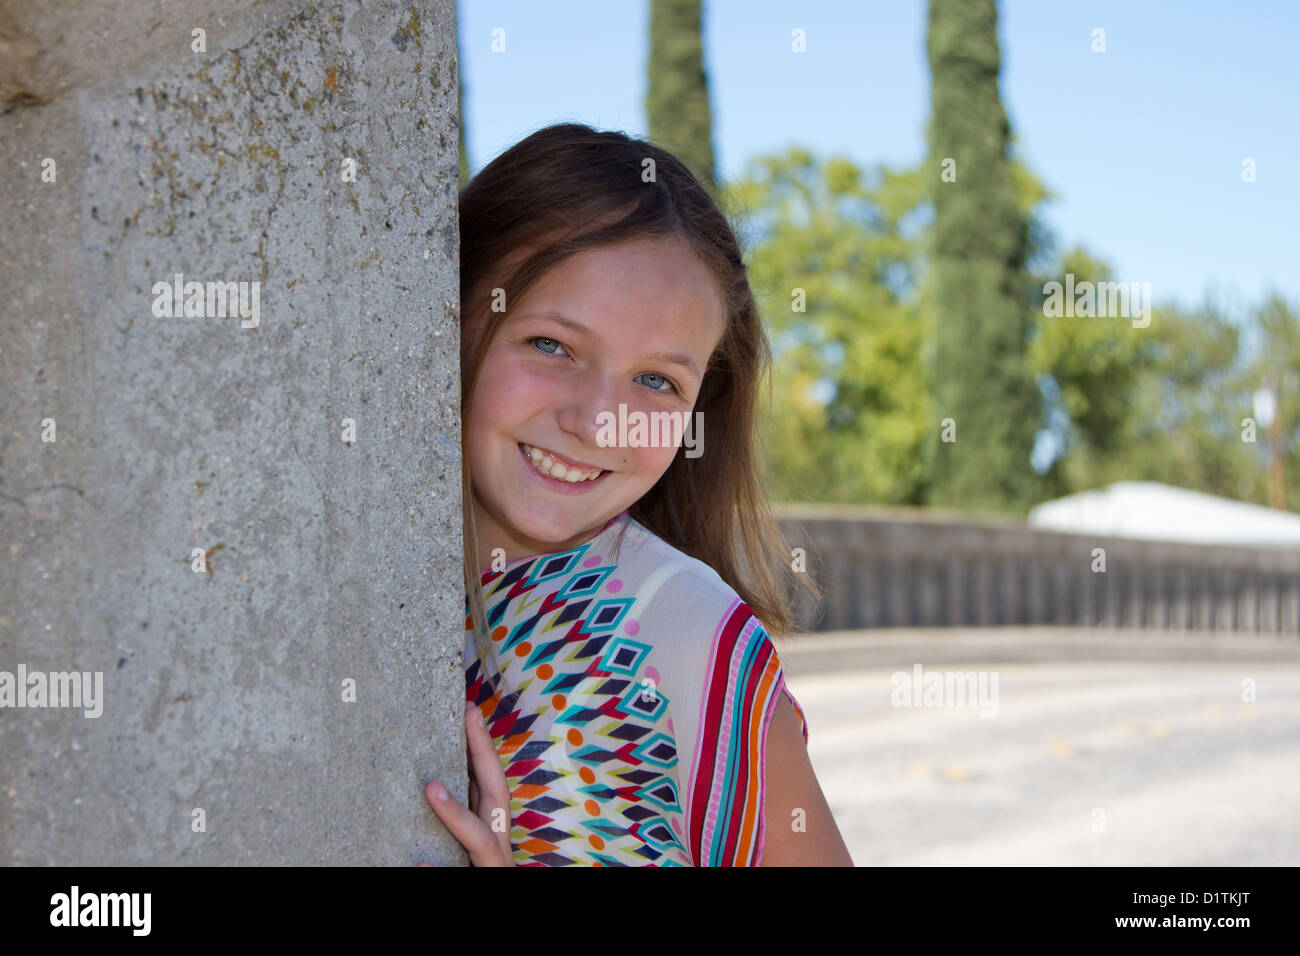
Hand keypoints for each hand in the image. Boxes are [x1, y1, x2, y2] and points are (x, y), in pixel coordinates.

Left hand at [421, 704, 516, 866]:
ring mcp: (491, 865)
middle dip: (484, 755)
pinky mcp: (478, 881)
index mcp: (494, 827)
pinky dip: (439, 872)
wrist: (488, 920)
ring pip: (479, 840)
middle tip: (468, 714)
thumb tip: (432, 776)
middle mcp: (498, 844)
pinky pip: (457, 877)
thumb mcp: (469, 839)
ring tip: (431, 789)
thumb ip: (462, 811)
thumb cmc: (472, 867)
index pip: (491, 780)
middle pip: (496, 797)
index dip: (484, 745)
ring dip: (457, 814)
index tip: (469, 708)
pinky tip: (421, 864)